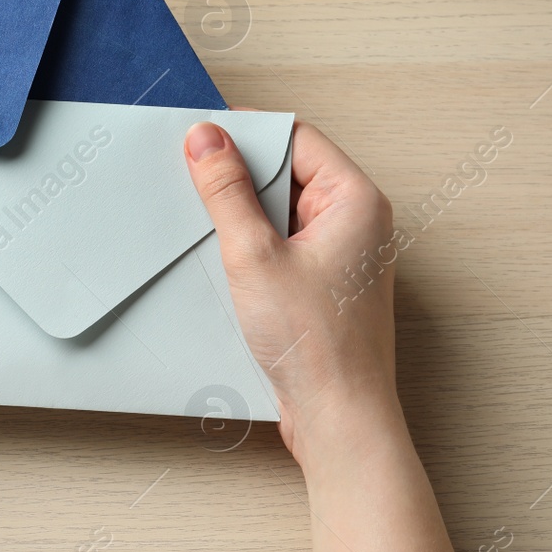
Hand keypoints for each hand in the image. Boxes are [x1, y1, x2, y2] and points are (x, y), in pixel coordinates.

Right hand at [183, 120, 400, 468]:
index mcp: (356, 200)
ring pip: (281, 212)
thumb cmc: (316, 345)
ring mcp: (342, 255)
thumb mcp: (254, 255)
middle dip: (240, 177)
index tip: (202, 137)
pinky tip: (222, 261)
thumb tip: (207, 139)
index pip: (297, 138)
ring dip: (242, 216)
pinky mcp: (323, 285)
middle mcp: (357, 222)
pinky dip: (251, 247)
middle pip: (288, 173)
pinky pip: (282, 246)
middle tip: (194, 180)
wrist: (338, 418)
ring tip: (208, 226)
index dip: (247, 133)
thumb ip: (227, 191)